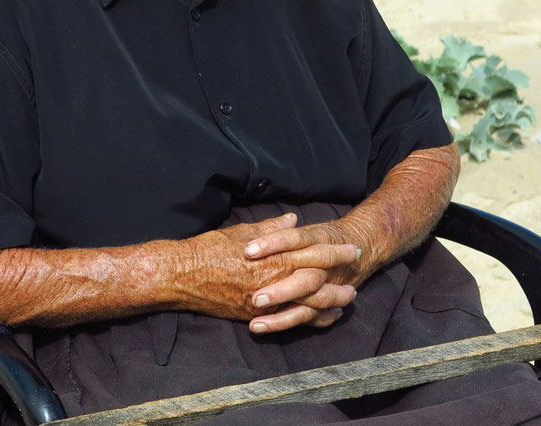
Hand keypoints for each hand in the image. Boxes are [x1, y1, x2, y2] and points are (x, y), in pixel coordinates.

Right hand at [174, 213, 359, 331]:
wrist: (182, 275)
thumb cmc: (210, 249)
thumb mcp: (242, 231)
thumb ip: (271, 228)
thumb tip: (293, 220)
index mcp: (272, 257)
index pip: (312, 252)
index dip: (334, 251)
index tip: (352, 247)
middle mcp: (273, 281)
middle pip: (316, 280)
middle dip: (339, 276)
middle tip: (358, 273)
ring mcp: (266, 302)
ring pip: (308, 304)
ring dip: (331, 301)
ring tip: (348, 299)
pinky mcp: (256, 316)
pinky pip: (290, 321)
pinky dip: (310, 319)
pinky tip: (323, 318)